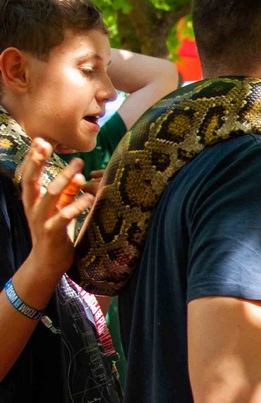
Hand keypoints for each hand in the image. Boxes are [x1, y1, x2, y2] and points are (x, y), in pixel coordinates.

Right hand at [20, 140, 92, 280]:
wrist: (48, 262)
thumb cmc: (56, 232)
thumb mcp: (60, 209)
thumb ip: (67, 193)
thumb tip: (78, 175)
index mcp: (32, 200)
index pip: (29, 174)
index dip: (34, 158)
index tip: (41, 140)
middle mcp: (32, 207)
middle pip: (32, 180)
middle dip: (39, 162)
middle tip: (48, 144)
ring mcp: (41, 219)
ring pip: (50, 195)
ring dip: (64, 179)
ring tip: (79, 166)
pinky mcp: (51, 232)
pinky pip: (63, 216)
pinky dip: (76, 205)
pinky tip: (89, 197)